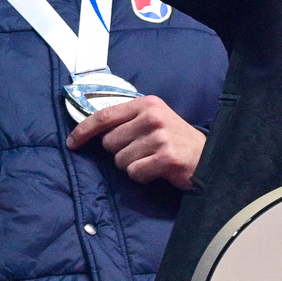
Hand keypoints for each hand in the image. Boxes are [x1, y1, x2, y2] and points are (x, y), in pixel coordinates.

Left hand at [68, 93, 204, 190]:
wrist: (210, 158)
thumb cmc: (175, 141)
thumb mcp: (154, 121)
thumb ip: (127, 121)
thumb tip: (89, 131)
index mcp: (146, 104)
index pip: (104, 115)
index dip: (83, 131)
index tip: (71, 143)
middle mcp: (153, 117)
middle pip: (109, 142)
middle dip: (120, 153)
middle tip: (142, 152)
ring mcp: (160, 137)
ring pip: (120, 161)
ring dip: (132, 166)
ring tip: (152, 160)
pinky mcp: (166, 157)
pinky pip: (135, 173)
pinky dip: (142, 176)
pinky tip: (158, 171)